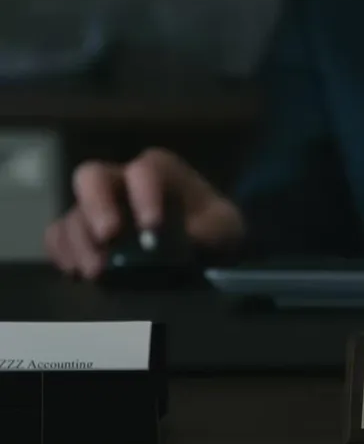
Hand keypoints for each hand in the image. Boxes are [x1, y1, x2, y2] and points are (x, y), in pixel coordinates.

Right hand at [44, 148, 244, 279]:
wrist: (203, 247)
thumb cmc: (213, 228)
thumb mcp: (226, 227)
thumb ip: (212, 229)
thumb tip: (188, 240)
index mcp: (158, 171)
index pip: (144, 171)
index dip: (144, 194)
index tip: (153, 226)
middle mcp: (120, 180)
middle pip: (92, 177)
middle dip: (97, 205)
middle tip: (109, 237)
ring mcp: (97, 206)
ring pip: (74, 211)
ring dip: (80, 241)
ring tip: (97, 272)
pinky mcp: (82, 231)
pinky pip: (58, 234)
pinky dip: (61, 251)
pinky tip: (74, 272)